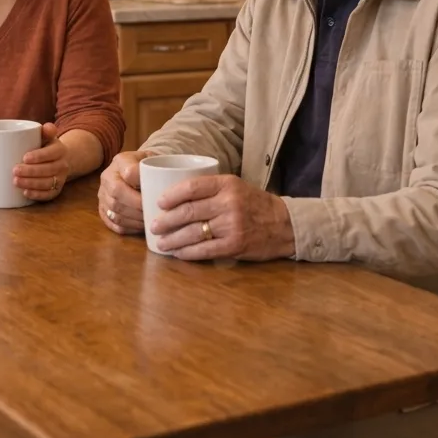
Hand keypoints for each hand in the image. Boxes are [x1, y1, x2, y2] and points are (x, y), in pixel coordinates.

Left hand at [13, 123, 69, 201]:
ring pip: (48, 183)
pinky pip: (49, 195)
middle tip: (14, 170)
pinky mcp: (57, 190)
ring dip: (32, 183)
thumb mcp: (48, 136)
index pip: (51, 153)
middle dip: (31, 172)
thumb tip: (46, 127)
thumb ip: (46, 130)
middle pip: (48, 170)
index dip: (39, 156)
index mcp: (60, 150)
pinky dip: (37, 195)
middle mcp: (63, 165)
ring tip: (16, 181)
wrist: (60, 160)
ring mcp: (61, 179)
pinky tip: (25, 192)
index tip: (24, 157)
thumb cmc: (47, 146)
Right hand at [98, 150, 149, 234]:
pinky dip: (129, 227)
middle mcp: (107, 177)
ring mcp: (102, 194)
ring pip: (114, 210)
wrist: (138, 171)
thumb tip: (159, 187)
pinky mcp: (102, 210)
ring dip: (135, 218)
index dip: (142, 185)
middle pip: (117, 193)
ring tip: (150, 220)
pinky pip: (113, 223)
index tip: (156, 191)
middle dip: (138, 205)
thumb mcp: (153, 161)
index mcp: (120, 161)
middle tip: (153, 211)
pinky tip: (141, 226)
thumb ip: (156, 169)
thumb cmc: (148, 167)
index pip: (129, 172)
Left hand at [151, 175, 295, 260]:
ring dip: (172, 239)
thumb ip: (210, 189)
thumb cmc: (254, 203)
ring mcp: (231, 225)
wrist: (284, 224)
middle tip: (154, 225)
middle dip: (166, 220)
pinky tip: (178, 253)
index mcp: (227, 184)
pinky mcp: (234, 245)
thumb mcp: (235, 186)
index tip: (158, 202)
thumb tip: (175, 196)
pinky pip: (204, 250)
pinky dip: (187, 253)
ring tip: (161, 242)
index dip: (171, 195)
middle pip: (188, 212)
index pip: (192, 187)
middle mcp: (228, 203)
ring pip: (193, 233)